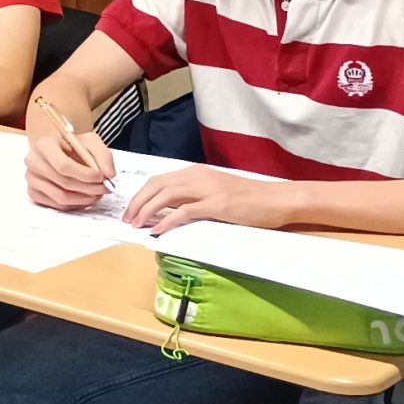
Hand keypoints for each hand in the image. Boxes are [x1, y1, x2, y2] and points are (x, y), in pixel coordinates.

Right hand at [24, 104, 116, 209]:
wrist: (58, 150)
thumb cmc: (73, 146)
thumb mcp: (91, 142)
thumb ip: (104, 156)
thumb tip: (109, 174)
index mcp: (44, 145)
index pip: (64, 166)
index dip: (85, 175)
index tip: (101, 177)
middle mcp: (33, 162)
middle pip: (63, 183)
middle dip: (88, 188)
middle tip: (104, 188)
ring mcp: (31, 179)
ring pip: (60, 197)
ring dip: (83, 199)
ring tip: (97, 194)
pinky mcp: (33, 192)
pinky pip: (56, 205)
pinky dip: (74, 204)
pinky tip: (84, 198)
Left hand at [122, 165, 284, 235]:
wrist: (276, 199)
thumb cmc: (248, 199)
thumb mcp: (216, 191)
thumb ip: (194, 196)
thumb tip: (169, 209)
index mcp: (197, 173)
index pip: (159, 180)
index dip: (141, 195)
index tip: (131, 209)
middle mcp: (199, 177)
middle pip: (157, 185)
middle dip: (138, 202)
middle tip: (128, 219)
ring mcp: (208, 189)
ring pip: (166, 196)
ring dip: (147, 211)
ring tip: (137, 225)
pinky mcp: (217, 204)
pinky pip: (184, 211)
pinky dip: (167, 221)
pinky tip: (158, 231)